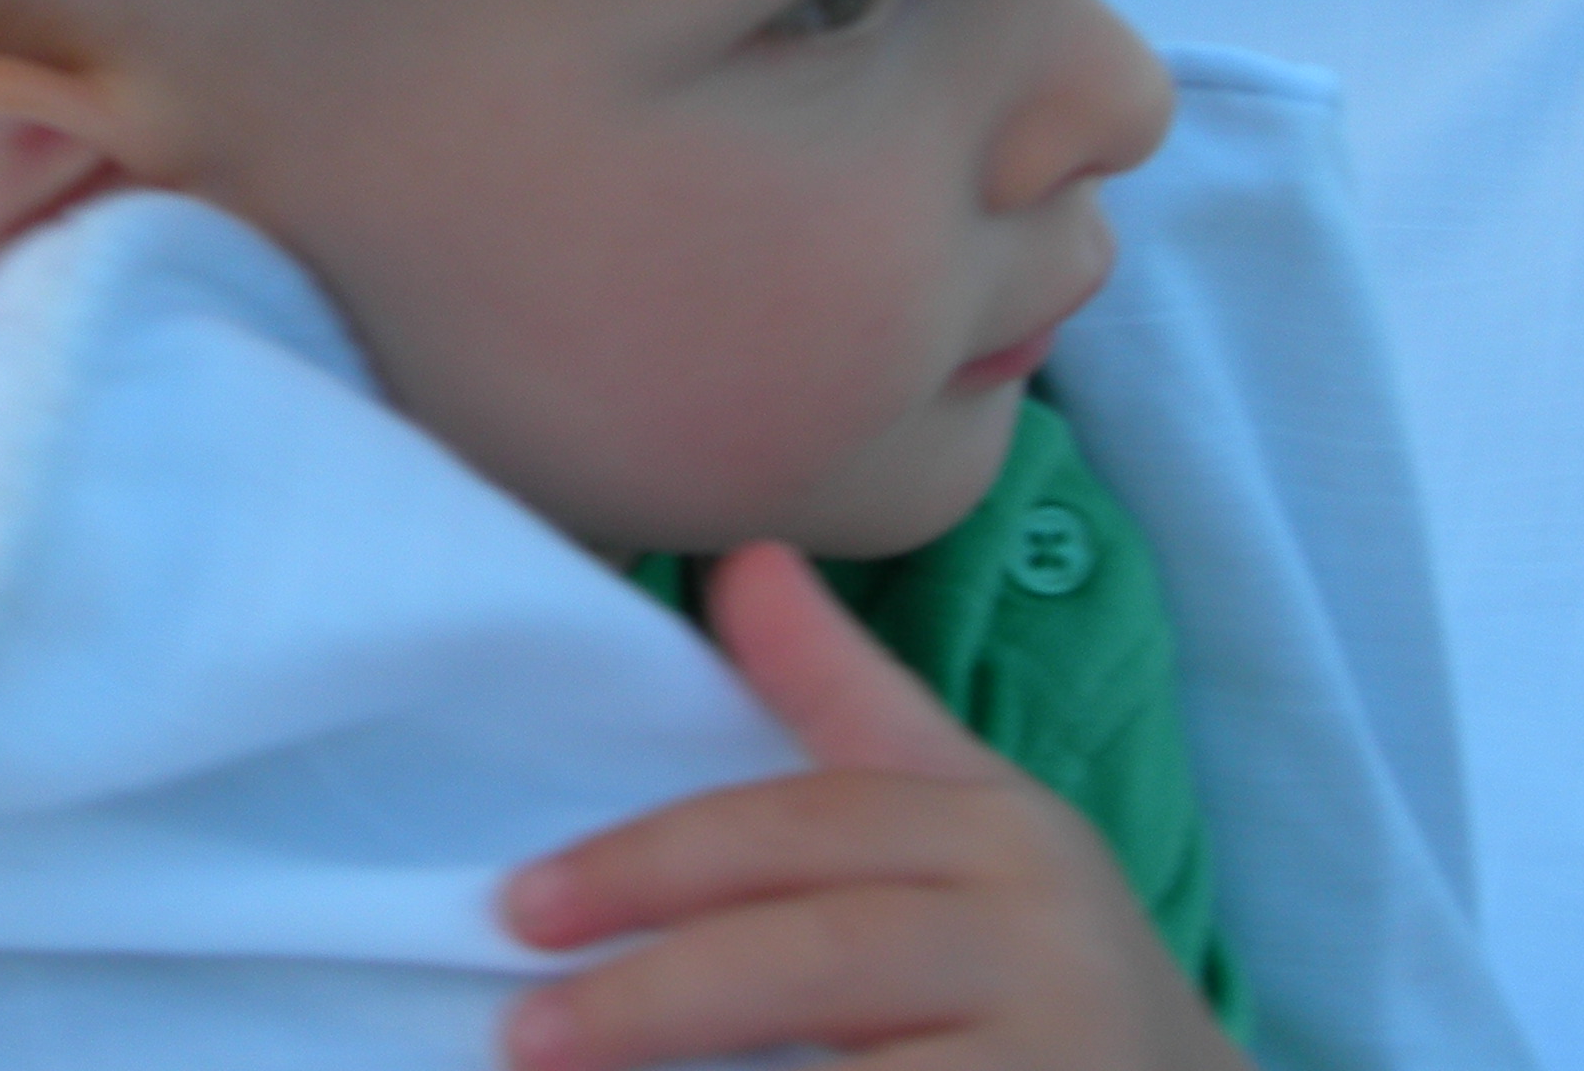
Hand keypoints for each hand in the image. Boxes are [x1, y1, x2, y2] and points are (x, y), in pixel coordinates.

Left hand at [496, 542, 1249, 1070]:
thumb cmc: (1039, 968)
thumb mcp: (965, 818)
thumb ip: (844, 702)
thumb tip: (741, 561)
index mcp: (1002, 830)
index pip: (804, 830)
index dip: (654, 862)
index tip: (522, 903)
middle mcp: (1043, 937)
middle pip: (817, 955)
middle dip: (655, 993)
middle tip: (524, 1032)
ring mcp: (1060, 1056)